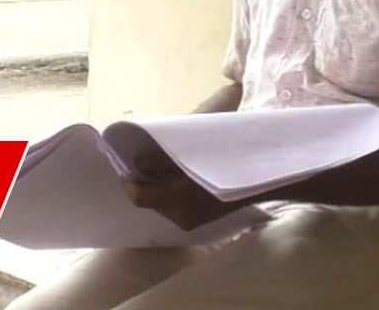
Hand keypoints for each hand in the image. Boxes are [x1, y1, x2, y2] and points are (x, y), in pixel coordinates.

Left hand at [121, 152, 241, 230]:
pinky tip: (178, 181)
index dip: (128, 183)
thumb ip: (160, 162)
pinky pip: (174, 209)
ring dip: (158, 190)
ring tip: (164, 171)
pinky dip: (170, 195)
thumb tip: (137, 164)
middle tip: (145, 164)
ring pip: (161, 206)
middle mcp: (180, 216)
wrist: (255, 182)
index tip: (124, 169)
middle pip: (150, 202)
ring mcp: (189, 222)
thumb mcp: (189, 156)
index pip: (139, 197)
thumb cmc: (223, 162)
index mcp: (178, 200)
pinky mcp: (196, 222)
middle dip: (145, 185)